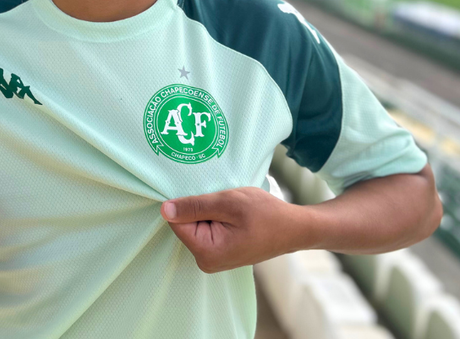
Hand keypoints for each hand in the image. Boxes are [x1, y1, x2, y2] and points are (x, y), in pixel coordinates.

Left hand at [161, 187, 315, 272]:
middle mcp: (206, 261)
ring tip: (232, 210)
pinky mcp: (219, 254)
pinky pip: (206, 230)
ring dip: (209, 213)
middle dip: (200, 209)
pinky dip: (215, 219)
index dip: (189, 204)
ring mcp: (213, 259)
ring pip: (196, 226)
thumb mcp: (229, 202)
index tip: (211, 198)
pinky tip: (233, 217)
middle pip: (185, 225)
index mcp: (206, 252)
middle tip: (225, 203)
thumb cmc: (267, 214)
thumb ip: (195, 206)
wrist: (294, 228)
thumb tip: (165, 210)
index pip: (177, 221)